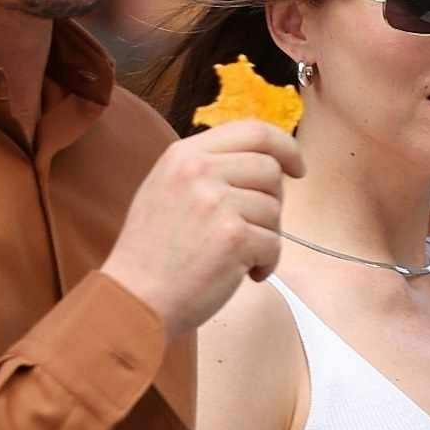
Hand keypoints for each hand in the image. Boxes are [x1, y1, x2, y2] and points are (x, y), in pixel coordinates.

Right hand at [104, 123, 305, 335]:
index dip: (284, 147)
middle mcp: (199, 171)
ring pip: (274, 209)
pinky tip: (241, 274)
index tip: (296, 167)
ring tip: (236, 258)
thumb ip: (207, 170)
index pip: (252, 131)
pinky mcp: (233, 237)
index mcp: (184, 155)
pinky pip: (274, 244)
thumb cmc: (151, 254)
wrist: (134, 298)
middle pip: (269, 169)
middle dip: (272, 202)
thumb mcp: (166, 190)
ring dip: (265, 238)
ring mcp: (217, 203)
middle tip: (252, 229)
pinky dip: (265, 264)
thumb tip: (264, 163)